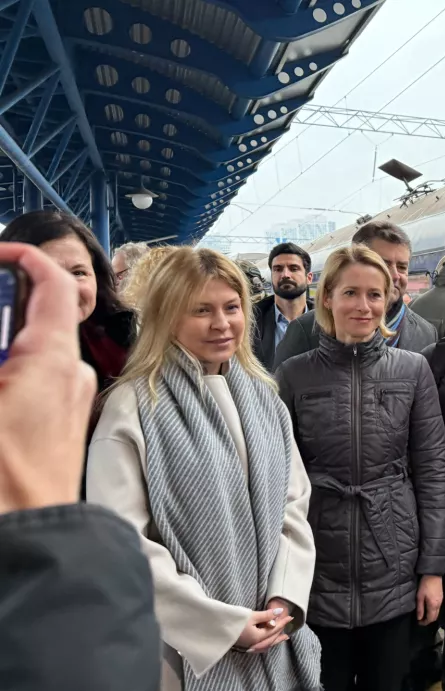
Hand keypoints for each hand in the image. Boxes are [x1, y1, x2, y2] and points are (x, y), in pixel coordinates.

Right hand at [0, 243, 96, 513]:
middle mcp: (69, 374)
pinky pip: (33, 383)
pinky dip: (8, 375)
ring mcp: (68, 401)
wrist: (31, 538)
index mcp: (51, 359)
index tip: (1, 252)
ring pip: (32, 354)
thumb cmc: (4, 479)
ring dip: (3, 348)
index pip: (54, 285)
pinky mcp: (60, 425)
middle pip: (37, 319)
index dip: (28, 258)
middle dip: (1, 313)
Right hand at [235, 606, 292, 653]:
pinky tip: (267, 641)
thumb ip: (266, 615)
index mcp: (257, 637)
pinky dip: (266, 643)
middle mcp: (253, 644)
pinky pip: (259, 647)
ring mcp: (248, 646)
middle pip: (271, 639)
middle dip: (280, 632)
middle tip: (288, 625)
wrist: (215, 627)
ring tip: (282, 636)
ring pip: (266, 644)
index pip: (273, 630)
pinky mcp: (244, 645)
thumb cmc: (233, 620)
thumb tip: (280, 612)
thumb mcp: (251, 615)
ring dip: (275, 639)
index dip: (282, 623)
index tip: (290, 617)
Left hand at [416, 575, 442, 624]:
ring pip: (437, 612)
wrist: (433, 574)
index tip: (419, 623)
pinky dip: (433, 610)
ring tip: (424, 614)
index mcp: (433, 605)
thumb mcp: (420, 597)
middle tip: (421, 619)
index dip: (425, 622)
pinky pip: (438, 607)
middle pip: (435, 617)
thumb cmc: (425, 585)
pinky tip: (428, 607)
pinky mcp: (441, 597)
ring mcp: (441, 600)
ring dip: (431, 615)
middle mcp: (439, 605)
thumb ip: (420, 608)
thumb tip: (419, 618)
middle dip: (428, 620)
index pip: (431, 619)